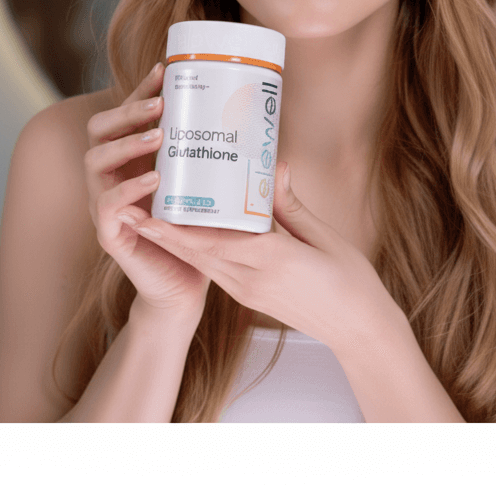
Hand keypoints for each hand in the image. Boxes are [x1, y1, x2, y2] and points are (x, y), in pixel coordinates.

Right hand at [84, 64, 209, 318]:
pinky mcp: (110, 235)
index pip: (122, 115)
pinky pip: (105, 205)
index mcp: (129, 161)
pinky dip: (126, 189)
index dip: (139, 91)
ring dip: (125, 143)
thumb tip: (255, 122)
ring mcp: (104, 205)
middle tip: (160, 104)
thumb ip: (216, 157)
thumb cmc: (196, 232)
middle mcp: (110, 177)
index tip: (164, 69)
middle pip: (98, 130)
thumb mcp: (204, 187)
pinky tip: (153, 179)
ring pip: (94, 161)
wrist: (186, 288)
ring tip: (157, 136)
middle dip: (126, 111)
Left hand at [129, 160, 395, 349]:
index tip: (148, 211)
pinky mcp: (250, 297)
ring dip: (176, 243)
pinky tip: (190, 236)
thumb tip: (274, 166)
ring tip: (152, 217)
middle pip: (197, 252)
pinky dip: (198, 252)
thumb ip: (290, 205)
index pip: (212, 242)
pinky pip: (216, 270)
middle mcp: (250, 279)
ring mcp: (248, 292)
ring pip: (203, 263)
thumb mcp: (323, 237)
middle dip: (164, 233)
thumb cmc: (350, 281)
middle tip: (135, 209)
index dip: (177, 228)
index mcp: (269, 260)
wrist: (360, 330)